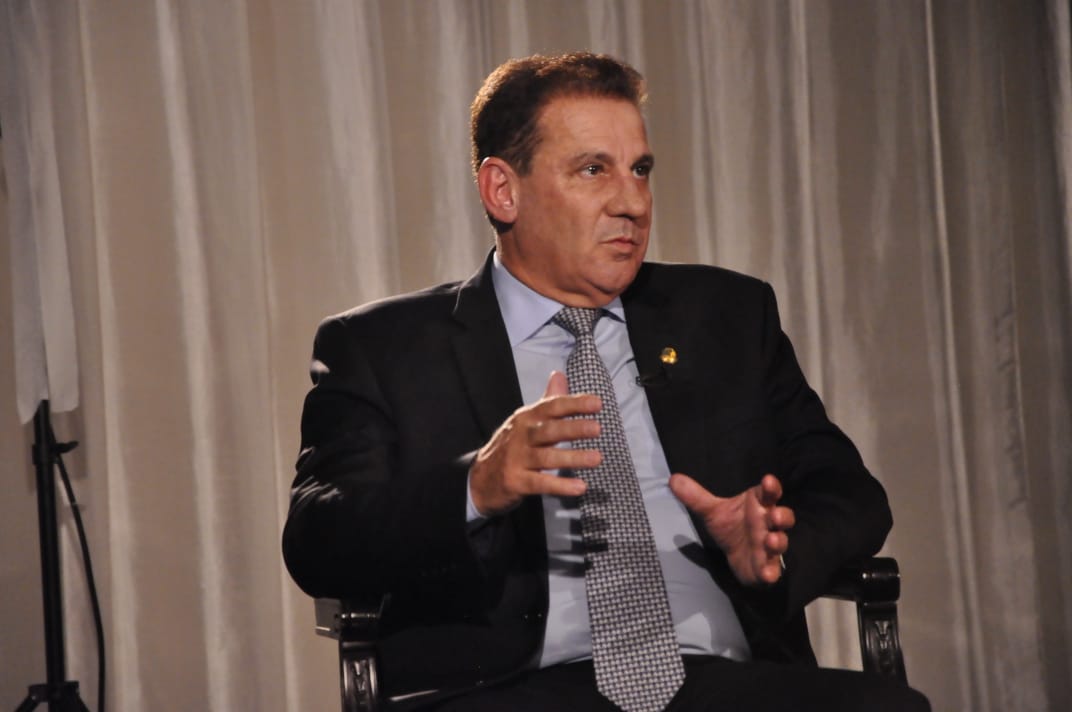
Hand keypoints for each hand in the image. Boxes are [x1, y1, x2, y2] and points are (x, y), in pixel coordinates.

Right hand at [469, 371, 598, 515]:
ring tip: (597, 458)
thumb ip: (547, 401)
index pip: (551, 406)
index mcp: (526, 417)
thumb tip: (560, 375)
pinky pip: (540, 483)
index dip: (574, 403)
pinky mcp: (515, 481)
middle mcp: (520, 435)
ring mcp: (516, 459)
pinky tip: (580, 487)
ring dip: (572, 458)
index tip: (597, 403)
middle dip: (573, 428)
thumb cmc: (511, 447)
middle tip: (597, 429)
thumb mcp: (525, 421)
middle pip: (549, 430)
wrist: (479, 479)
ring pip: (546, 457)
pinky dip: (560, 485)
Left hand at [669, 472, 794, 585]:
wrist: (737, 556)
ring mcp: (770, 546)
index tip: (768, 480)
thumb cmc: (731, 526)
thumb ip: (695, 497)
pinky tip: (767, 574)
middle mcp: (768, 524)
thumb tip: (673, 479)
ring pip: (781, 541)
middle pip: (783, 516)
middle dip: (781, 515)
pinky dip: (771, 572)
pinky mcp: (768, 566)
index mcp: (759, 505)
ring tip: (771, 540)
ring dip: (778, 541)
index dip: (771, 487)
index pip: (768, 493)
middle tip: (774, 515)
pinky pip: (773, 569)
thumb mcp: (711, 512)